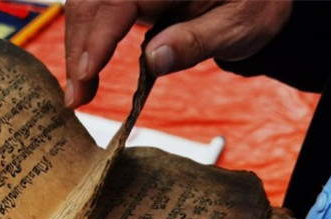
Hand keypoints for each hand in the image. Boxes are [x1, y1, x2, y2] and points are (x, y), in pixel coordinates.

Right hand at [64, 0, 291, 106]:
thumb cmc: (254, 6)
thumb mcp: (237, 28)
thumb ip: (194, 42)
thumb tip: (153, 61)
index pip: (120, 1)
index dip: (98, 36)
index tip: (86, 74)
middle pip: (92, 1)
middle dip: (78, 48)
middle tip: (76, 98)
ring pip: (87, 4)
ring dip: (77, 46)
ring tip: (79, 90)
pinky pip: (97, 8)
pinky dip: (86, 38)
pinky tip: (87, 68)